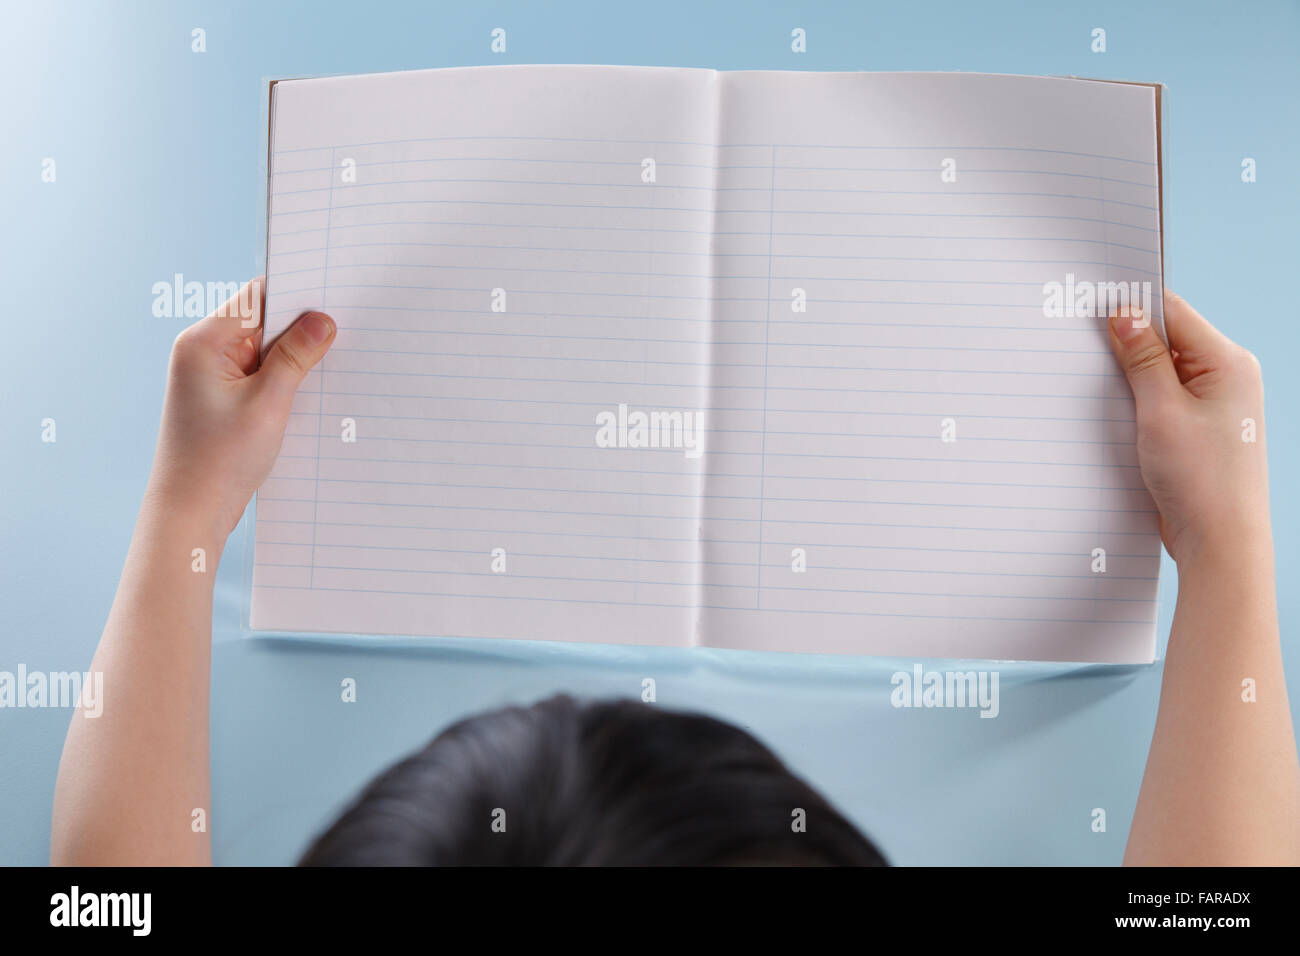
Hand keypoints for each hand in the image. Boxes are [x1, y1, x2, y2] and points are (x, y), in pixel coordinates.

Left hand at [147, 277, 335, 537]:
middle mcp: (201, 352)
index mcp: (203, 342)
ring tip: (328, 366)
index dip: (296, 296)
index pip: (256, 299)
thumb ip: (296, 356)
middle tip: (341, 334)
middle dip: (299, 329)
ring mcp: (209, 376)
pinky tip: (306, 390)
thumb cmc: (220, 460)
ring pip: (262, 350)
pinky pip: (257, 374)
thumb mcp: (268, 403)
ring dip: (293, 358)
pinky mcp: (219, 398)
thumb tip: (322, 320)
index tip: (335, 298)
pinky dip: (282, 379)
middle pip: (260, 322)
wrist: (190, 512)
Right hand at [1107, 289, 1268, 565]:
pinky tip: (1115, 415)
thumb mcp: (1161, 411)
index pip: (1173, 312)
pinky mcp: (1201, 429)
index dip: (1131, 306)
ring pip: (1162, 371)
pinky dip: (1138, 401)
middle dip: (1126, 344)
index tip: (1089, 306)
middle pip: (1167, 339)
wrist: (1221, 542)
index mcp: (1228, 362)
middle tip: (1082, 348)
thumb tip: (1124, 314)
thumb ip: (1143, 359)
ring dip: (1130, 377)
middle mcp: (1228, 377)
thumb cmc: (1200, 480)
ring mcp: (1217, 404)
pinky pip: (1164, 399)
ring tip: (1098, 387)